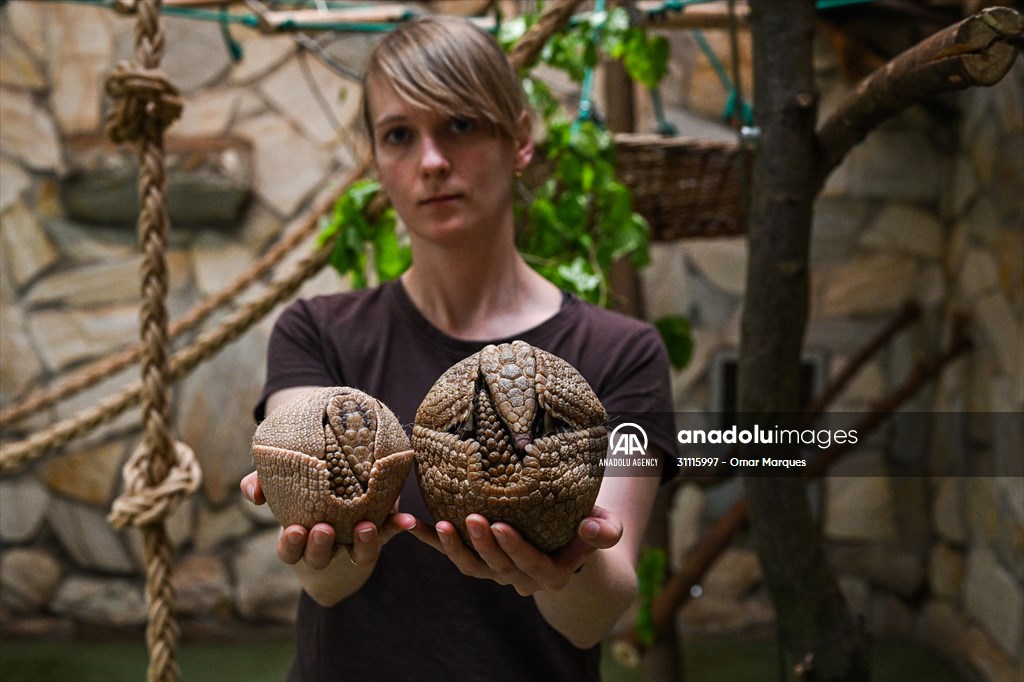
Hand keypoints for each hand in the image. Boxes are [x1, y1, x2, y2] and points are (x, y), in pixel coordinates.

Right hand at [239, 470, 415, 569]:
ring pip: (358, 554)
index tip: (294, 529)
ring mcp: (351, 546)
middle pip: (320, 557)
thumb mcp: (280, 496)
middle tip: (324, 529)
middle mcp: (326, 549)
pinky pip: (388, 534)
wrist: (334, 523)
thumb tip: (252, 490)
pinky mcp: (377, 538)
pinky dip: (397, 526)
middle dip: (320, 546)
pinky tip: (407, 518)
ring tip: (366, 526)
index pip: (289, 551)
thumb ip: (263, 487)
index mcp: (299, 542)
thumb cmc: (301, 503)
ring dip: (364, 542)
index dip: (291, 544)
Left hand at [408, 506, 622, 595]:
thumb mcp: (605, 527)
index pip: (530, 563)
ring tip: (441, 526)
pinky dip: (432, 542)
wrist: (571, 540)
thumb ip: (605, 531)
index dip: (514, 548)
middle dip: (482, 544)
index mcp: (551, 574)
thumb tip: (592, 526)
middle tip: (472, 518)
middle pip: (497, 566)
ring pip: (472, 567)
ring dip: (453, 549)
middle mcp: (521, 578)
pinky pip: (453, 554)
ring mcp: (497, 572)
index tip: (501, 526)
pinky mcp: (480, 560)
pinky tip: (412, 526)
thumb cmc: (589, 526)